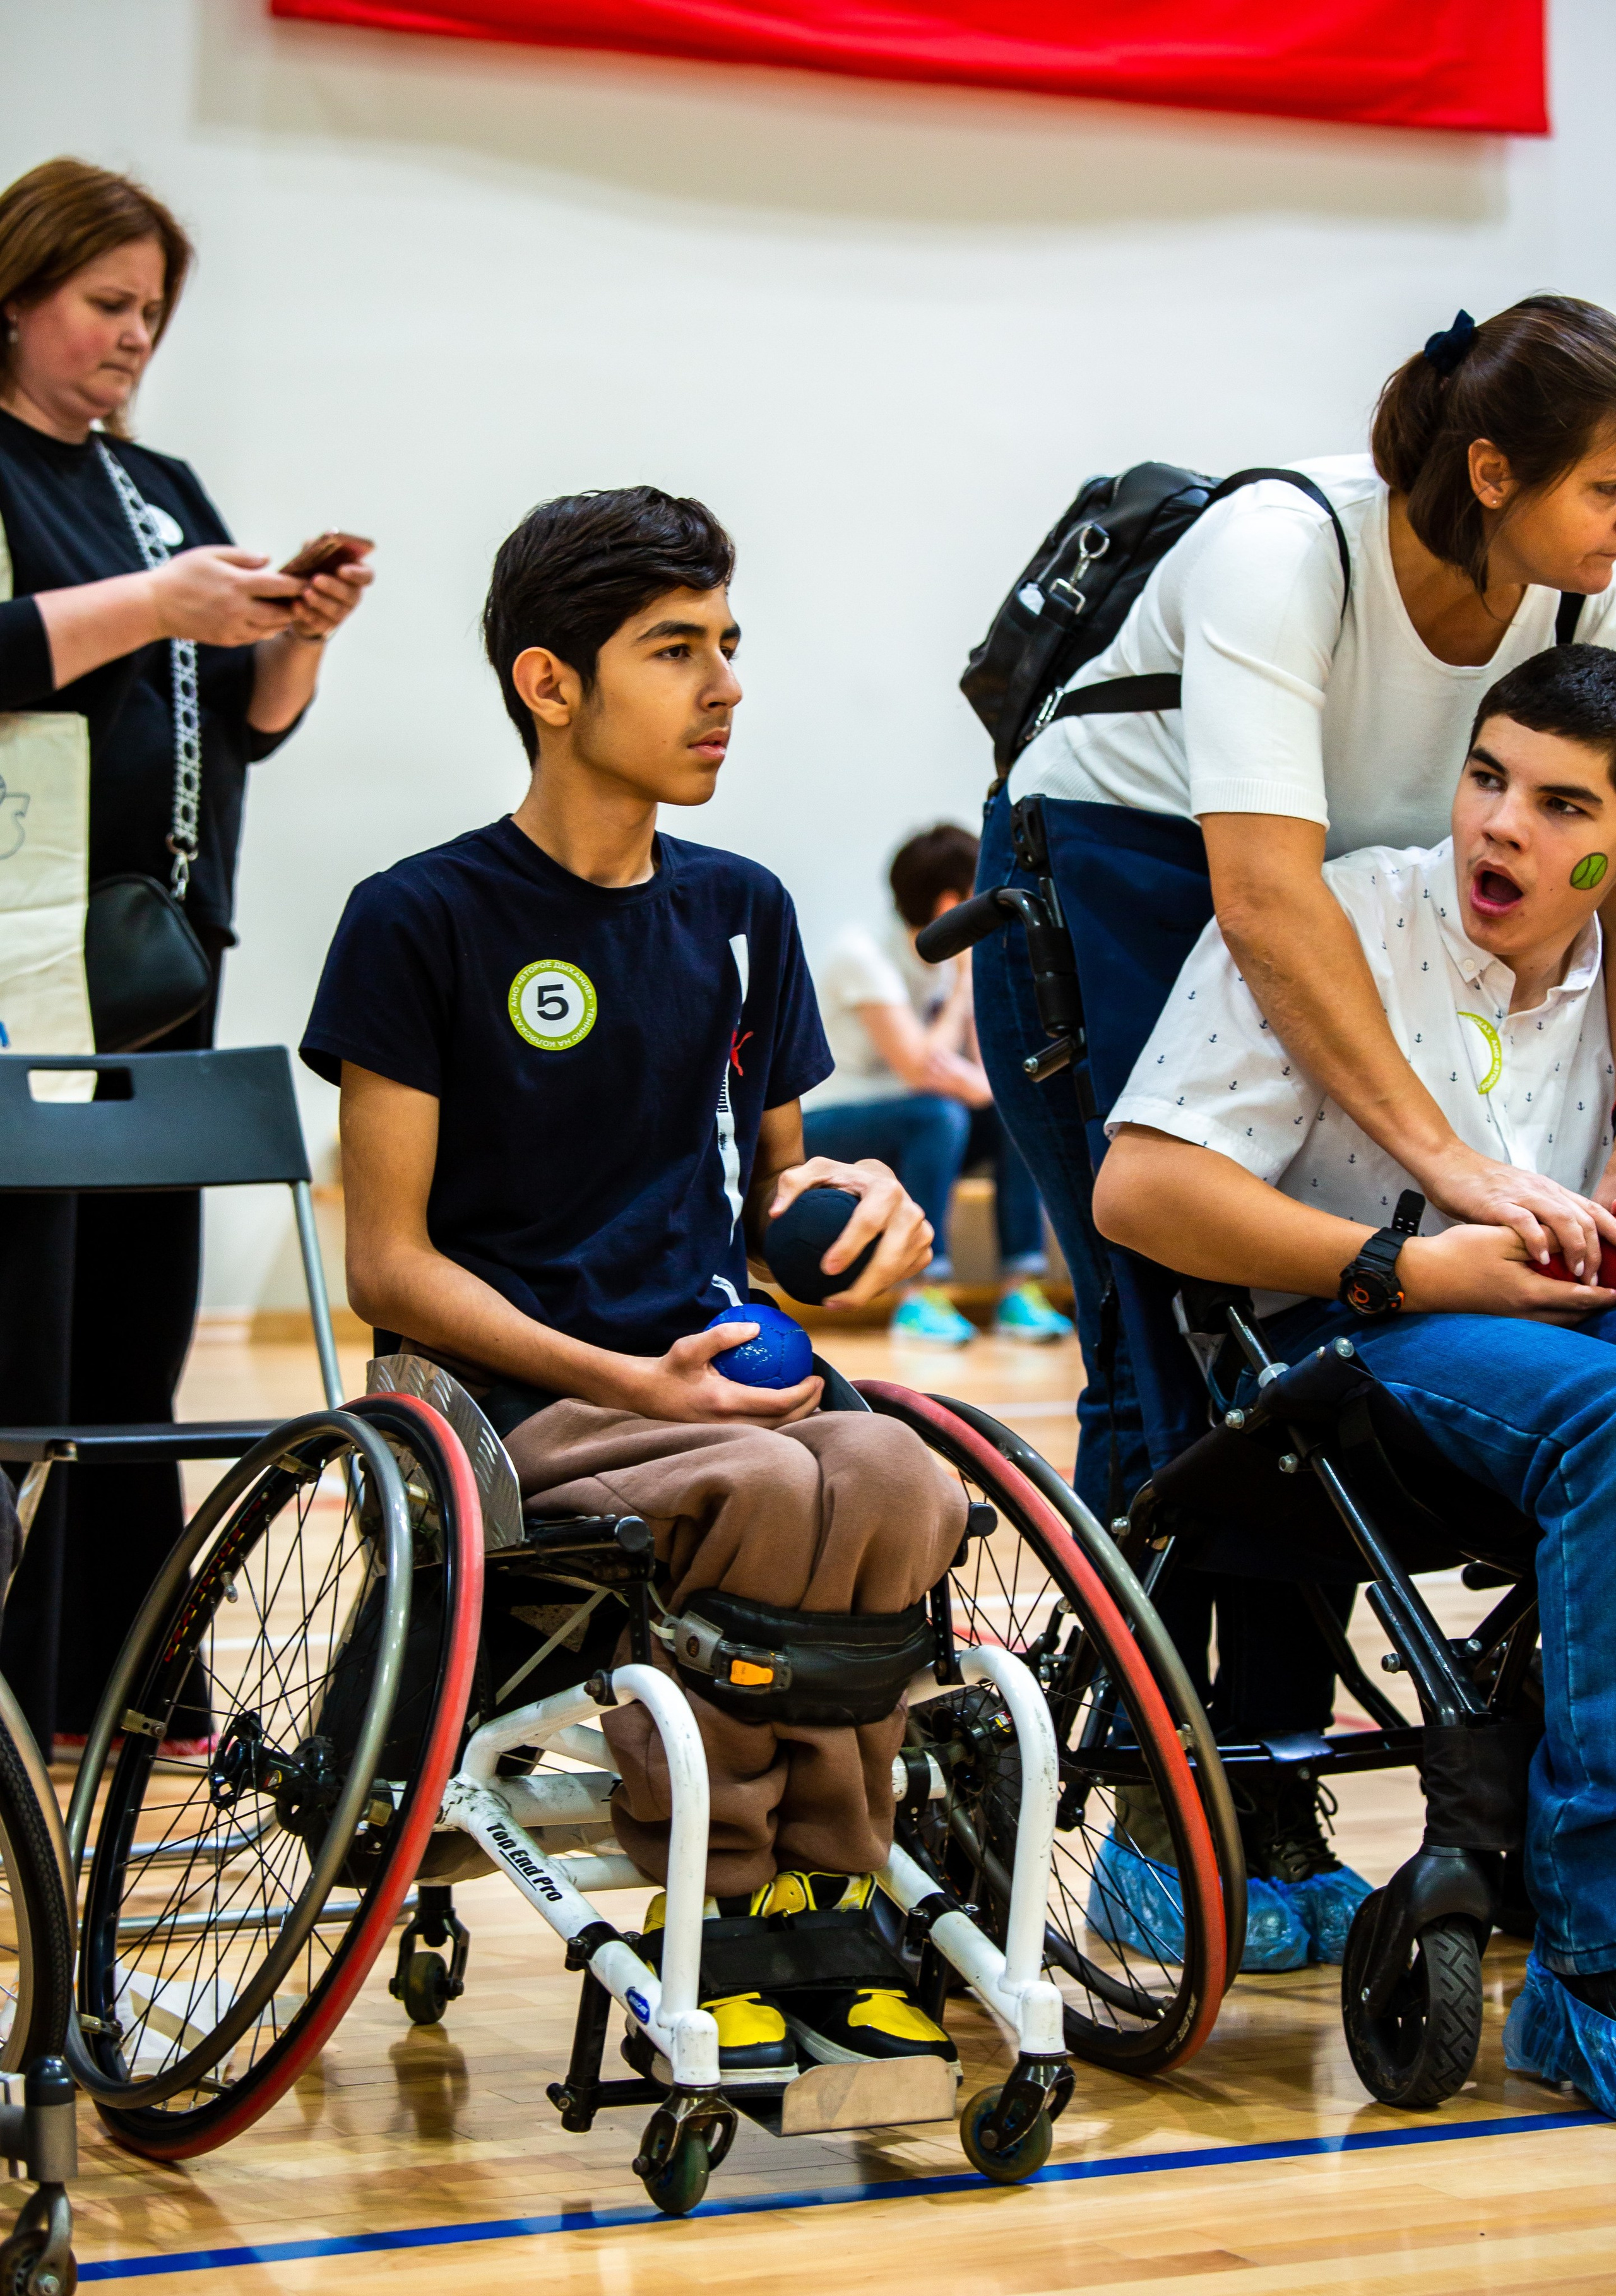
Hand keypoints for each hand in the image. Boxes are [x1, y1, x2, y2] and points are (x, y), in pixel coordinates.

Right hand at [148, 547, 301, 647]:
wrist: (155, 605)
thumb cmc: (182, 574)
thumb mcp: (211, 555)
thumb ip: (242, 557)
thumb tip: (268, 560)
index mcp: (238, 584)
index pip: (279, 586)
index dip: (298, 584)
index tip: (310, 580)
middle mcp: (240, 609)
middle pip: (282, 612)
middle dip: (296, 605)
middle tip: (305, 598)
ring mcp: (234, 628)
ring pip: (272, 628)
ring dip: (283, 619)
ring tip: (289, 609)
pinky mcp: (228, 640)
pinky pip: (255, 637)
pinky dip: (265, 629)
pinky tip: (267, 620)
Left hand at [287, 552, 373, 641]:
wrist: (302, 595)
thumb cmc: (314, 568)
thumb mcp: (314, 555)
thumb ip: (315, 546)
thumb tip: (310, 542)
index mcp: (357, 574)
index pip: (367, 576)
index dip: (356, 574)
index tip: (341, 570)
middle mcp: (354, 595)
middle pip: (350, 594)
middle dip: (333, 587)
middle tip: (316, 580)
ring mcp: (343, 612)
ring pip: (336, 611)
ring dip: (320, 601)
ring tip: (306, 593)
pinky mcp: (328, 625)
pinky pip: (320, 622)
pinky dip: (307, 613)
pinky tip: (296, 605)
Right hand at [615, 1325, 821, 1425]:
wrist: (643, 1397)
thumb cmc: (668, 1370)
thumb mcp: (690, 1346)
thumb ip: (723, 1335)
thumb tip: (756, 1327)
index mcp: (725, 1402)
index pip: (777, 1403)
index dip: (803, 1393)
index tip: (816, 1377)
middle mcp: (729, 1424)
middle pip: (782, 1422)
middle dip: (808, 1406)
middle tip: (819, 1387)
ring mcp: (727, 1435)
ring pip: (774, 1431)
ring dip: (796, 1416)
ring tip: (809, 1398)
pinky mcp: (724, 1437)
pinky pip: (761, 1432)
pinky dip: (779, 1420)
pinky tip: (785, 1406)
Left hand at [767, 1156, 933, 1306]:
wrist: (875, 1181)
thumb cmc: (840, 1179)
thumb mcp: (815, 1171)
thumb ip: (792, 1184)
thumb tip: (776, 1213)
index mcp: (885, 1189)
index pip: (869, 1222)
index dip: (849, 1248)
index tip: (826, 1270)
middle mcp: (910, 1211)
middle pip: (889, 1258)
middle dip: (861, 1287)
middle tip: (829, 1303)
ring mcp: (922, 1232)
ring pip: (897, 1273)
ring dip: (867, 1294)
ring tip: (835, 1304)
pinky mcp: (924, 1249)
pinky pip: (902, 1276)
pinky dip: (880, 1288)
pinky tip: (855, 1293)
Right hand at [1400, 1222, 1615, 1321]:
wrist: (1420, 1277)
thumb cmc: (1457, 1254)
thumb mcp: (1501, 1239)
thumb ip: (1539, 1239)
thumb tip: (1566, 1242)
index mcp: (1530, 1291)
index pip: (1579, 1296)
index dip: (1604, 1294)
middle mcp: (1525, 1311)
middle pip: (1573, 1315)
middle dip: (1595, 1306)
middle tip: (1611, 1295)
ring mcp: (1511, 1316)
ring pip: (1557, 1320)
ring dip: (1577, 1310)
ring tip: (1590, 1298)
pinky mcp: (1500, 1315)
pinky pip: (1541, 1318)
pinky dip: (1558, 1311)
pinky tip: (1555, 1300)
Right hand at [1413, 1139, 1615, 1285]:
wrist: (1448, 1163)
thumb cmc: (1482, 1186)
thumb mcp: (1522, 1197)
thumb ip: (1543, 1215)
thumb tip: (1563, 1242)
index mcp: (1551, 1192)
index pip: (1594, 1212)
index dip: (1614, 1235)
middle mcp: (1543, 1192)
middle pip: (1584, 1220)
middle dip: (1595, 1253)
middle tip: (1595, 1280)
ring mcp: (1522, 1197)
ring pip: (1563, 1219)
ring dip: (1575, 1249)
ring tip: (1577, 1274)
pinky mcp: (1498, 1203)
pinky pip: (1524, 1221)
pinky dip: (1537, 1241)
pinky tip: (1541, 1259)